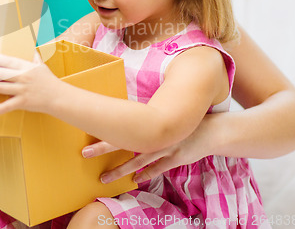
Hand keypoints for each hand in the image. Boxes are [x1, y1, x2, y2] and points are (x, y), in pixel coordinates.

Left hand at [0, 53, 58, 115]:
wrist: (58, 96)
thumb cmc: (49, 81)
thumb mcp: (42, 67)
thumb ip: (36, 58)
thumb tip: (34, 50)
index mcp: (26, 67)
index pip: (8, 61)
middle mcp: (22, 77)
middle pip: (0, 73)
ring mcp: (21, 90)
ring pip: (0, 87)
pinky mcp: (22, 102)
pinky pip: (7, 106)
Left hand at [83, 120, 211, 183]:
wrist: (210, 129)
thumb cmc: (182, 119)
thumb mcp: (163, 114)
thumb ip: (146, 117)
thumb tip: (124, 117)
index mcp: (149, 121)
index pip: (121, 124)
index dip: (105, 128)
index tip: (86, 128)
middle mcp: (154, 134)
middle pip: (123, 141)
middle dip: (103, 148)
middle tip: (85, 152)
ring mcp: (165, 147)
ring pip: (138, 160)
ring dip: (120, 170)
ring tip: (103, 178)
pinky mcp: (175, 158)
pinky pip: (157, 168)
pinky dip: (146, 174)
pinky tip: (134, 180)